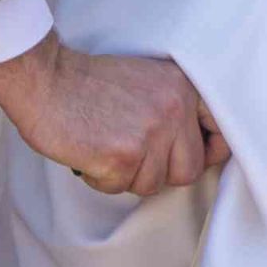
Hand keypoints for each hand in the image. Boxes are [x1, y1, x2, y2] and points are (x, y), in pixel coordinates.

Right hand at [0, 31, 230, 196]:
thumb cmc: (89, 83)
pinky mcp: (123, 156)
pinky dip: (102, 179)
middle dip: (161, 172)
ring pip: (154, 184)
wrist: (44, 78)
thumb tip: (201, 149)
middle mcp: (175, 109)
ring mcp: (151, 133)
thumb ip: (176, 107)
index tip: (198, 157)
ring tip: (105, 147)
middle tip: (134, 157)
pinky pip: (121, 188)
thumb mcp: (149, 80)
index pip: (222, 131)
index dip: (211, 151)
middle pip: (188, 170)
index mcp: (184, 88)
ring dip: (128, 175)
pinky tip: (89, 153)